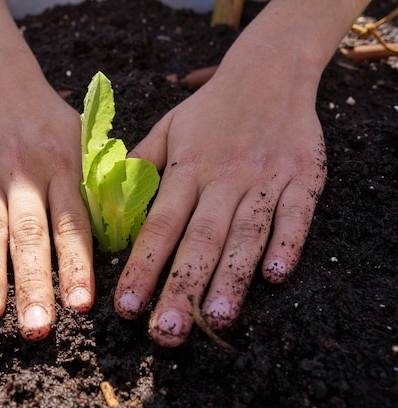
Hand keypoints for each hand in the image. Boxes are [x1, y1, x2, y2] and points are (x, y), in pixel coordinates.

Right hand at [0, 50, 93, 340]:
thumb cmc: (49, 119)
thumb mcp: (84, 140)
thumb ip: (100, 183)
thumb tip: (126, 229)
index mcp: (63, 168)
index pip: (72, 224)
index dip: (76, 265)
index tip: (80, 306)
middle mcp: (25, 173)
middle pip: (30, 234)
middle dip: (33, 284)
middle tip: (37, 329)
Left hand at [114, 56, 326, 346]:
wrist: (269, 73)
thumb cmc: (210, 109)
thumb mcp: (167, 128)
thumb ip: (139, 166)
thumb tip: (107, 202)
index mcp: (188, 169)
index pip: (160, 225)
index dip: (142, 266)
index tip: (126, 306)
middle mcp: (224, 178)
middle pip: (201, 239)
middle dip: (182, 288)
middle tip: (166, 331)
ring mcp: (265, 178)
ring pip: (246, 234)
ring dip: (231, 277)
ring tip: (216, 319)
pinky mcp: (302, 178)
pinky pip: (296, 214)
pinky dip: (288, 243)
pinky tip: (275, 275)